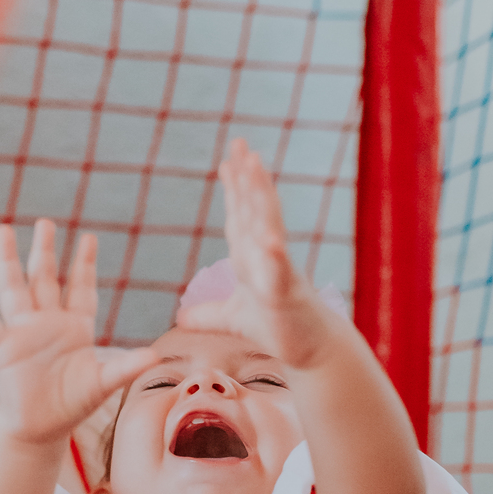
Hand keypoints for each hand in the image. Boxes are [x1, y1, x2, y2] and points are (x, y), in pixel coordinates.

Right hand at [0, 222, 153, 447]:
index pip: (81, 289)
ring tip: (3, 230)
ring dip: (8, 260)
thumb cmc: (73, 404)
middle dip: (44, 250)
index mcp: (76, 327)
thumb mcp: (103, 384)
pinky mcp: (2, 348)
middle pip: (45, 278)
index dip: (85, 264)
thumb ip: (124, 367)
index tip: (88, 238)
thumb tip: (154, 356)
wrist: (41, 428)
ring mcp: (23, 332)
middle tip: (44, 222)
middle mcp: (48, 323)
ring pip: (15, 288)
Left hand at [179, 140, 338, 369]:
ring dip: (261, 195)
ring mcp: (279, 270)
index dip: (234, 188)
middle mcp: (267, 256)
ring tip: (255, 165)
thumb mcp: (233, 320)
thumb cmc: (279, 330)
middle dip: (246, 175)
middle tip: (239, 142)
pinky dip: (274, 253)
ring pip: (268, 225)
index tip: (227, 160)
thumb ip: (208, 315)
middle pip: (254, 208)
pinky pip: (279, 270)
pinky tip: (269, 236)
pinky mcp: (287, 293)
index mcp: (252, 257)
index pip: (240, 215)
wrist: (313, 351)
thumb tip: (180, 318)